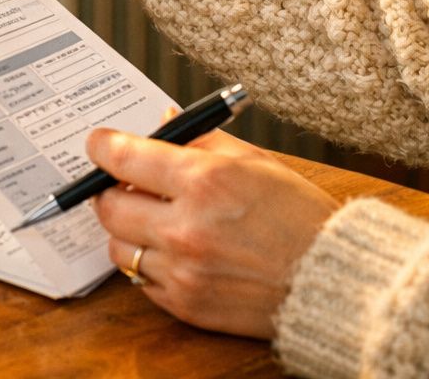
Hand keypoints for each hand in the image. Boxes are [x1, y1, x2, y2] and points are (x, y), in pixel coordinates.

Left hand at [86, 124, 338, 338]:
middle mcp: (186, 227)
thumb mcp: (255, 162)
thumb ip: (202, 140)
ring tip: (155, 222)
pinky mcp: (186, 305)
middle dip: (110, 191)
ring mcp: (183, 270)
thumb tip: (163, 122)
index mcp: (205, 181)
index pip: (122, 158)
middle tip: (125, 186)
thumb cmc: (298, 217)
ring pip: (119, 247)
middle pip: (108, 206)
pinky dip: (150, 264)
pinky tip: (176, 252)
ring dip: (128, 231)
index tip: (99, 144)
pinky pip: (141, 282)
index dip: (103, 146)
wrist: (330, 281)